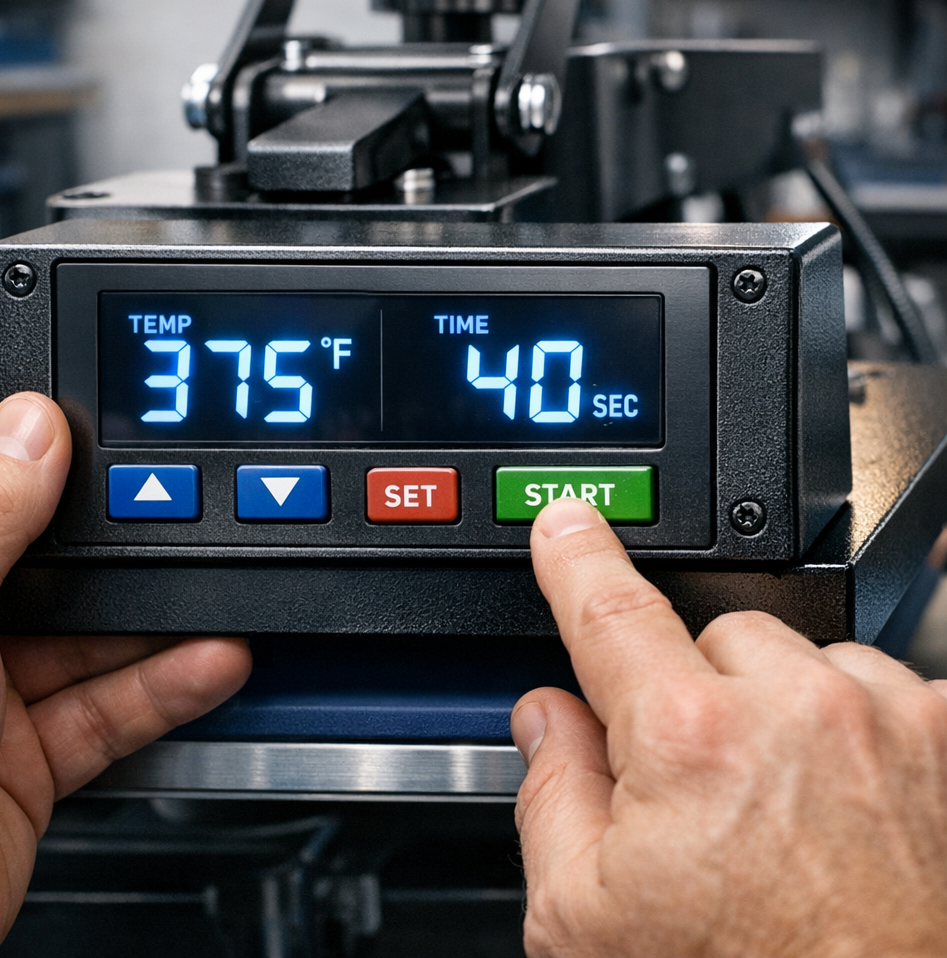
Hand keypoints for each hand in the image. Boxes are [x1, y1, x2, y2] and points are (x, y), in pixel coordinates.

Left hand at [0, 395, 251, 956]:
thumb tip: (36, 429)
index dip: (27, 446)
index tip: (93, 426)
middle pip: (47, 556)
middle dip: (116, 542)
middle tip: (179, 510)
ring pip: (92, 634)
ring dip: (159, 618)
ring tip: (215, 591)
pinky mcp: (31, 753)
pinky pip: (113, 705)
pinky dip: (168, 684)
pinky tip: (212, 659)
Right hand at [512, 499, 946, 957]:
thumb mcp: (585, 922)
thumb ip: (550, 794)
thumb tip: (549, 719)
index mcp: (690, 740)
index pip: (610, 610)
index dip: (576, 556)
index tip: (568, 519)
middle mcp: (799, 710)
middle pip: (714, 642)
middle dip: (693, 693)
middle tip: (701, 786)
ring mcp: (888, 720)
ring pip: (801, 660)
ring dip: (780, 709)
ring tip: (783, 808)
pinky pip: (878, 689)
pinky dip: (852, 730)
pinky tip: (844, 808)